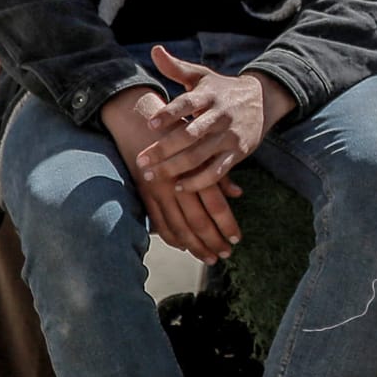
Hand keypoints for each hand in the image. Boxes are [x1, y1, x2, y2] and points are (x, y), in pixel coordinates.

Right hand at [100, 86, 243, 265]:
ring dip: (194, 245)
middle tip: (224, 255)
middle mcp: (176, 181)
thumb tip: (238, 194)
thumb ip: (220, 172)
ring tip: (208, 257)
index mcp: (195, 168)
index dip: (227, 225)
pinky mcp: (144, 193)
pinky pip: (158, 221)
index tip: (237, 240)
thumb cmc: (178, 130)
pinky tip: (183, 246)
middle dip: (212, 241)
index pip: (216, 205)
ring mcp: (158, 190)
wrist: (139, 118)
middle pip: (198, 221)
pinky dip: (171, 237)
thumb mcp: (203, 147)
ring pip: (178, 226)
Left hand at [135, 46, 291, 195]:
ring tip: (152, 176)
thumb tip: (155, 50)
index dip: (169, 113)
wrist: (261, 100)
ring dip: (174, 168)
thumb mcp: (202, 76)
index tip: (150, 124)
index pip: (187, 103)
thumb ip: (176, 68)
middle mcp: (220, 116)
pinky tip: (179, 186)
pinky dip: (198, 181)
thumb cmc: (221, 89)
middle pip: (190, 135)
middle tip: (141, 161)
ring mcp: (230, 136)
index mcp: (209, 95)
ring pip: (200, 156)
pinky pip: (217, 171)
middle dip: (163, 149)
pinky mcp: (238, 153)